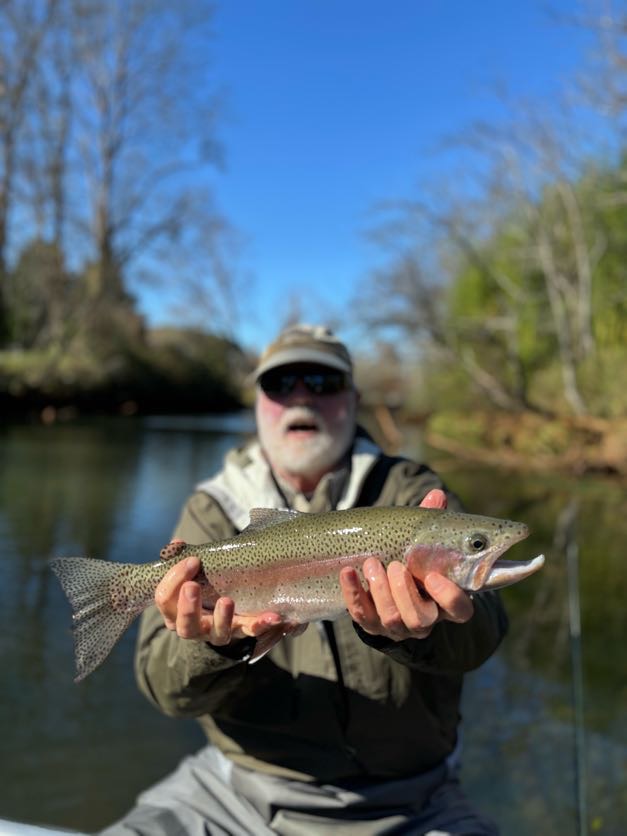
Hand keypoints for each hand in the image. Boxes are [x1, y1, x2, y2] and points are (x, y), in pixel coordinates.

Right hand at [155, 548, 284, 645]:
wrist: (220, 611)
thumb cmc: (200, 585)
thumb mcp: (190, 573)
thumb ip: (182, 559)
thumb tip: (176, 544)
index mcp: (174, 612)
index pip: (165, 599)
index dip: (174, 579)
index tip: (191, 560)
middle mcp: (193, 627)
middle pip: (185, 625)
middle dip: (188, 606)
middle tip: (192, 586)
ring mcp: (217, 632)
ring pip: (218, 633)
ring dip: (222, 618)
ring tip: (227, 601)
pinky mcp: (241, 631)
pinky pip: (251, 631)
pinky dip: (261, 624)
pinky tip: (272, 616)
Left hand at [339, 489, 473, 641]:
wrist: (385, 582)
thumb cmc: (413, 560)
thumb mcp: (423, 543)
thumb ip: (431, 523)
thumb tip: (437, 495)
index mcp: (446, 603)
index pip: (460, 610)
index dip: (449, 597)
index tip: (432, 576)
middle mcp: (425, 620)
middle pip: (420, 619)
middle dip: (404, 592)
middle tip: (395, 566)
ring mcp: (398, 626)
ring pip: (392, 619)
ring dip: (380, 591)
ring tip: (372, 563)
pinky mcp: (372, 625)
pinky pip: (361, 616)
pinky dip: (353, 593)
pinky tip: (348, 572)